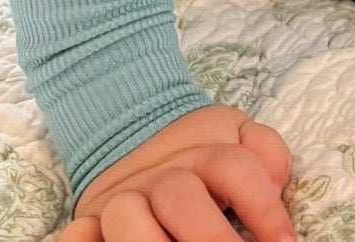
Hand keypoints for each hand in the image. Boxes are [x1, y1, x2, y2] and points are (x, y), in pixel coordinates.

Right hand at [59, 105, 296, 241]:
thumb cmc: (200, 149)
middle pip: (181, 196)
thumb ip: (265, 152)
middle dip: (211, 237)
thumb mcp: (236, 135)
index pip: (236, 170)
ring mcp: (123, 198)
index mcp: (203, 149)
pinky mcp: (90, 220)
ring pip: (126, 216)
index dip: (263, 207)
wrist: (131, 125)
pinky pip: (76, 233)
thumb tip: (278, 178)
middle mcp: (161, 175)